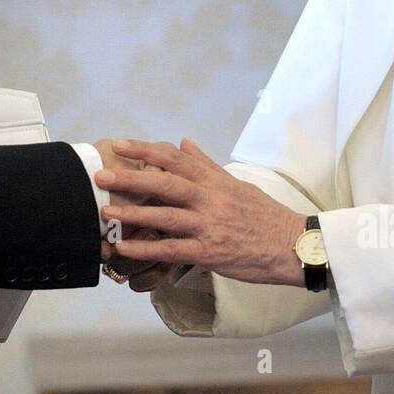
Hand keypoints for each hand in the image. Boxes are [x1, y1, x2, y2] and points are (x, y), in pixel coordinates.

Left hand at [95, 138, 306, 286]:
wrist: (293, 245)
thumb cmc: (263, 215)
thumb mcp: (235, 184)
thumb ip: (205, 164)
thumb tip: (183, 142)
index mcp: (213, 181)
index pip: (175, 158)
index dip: (145, 150)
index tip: (119, 145)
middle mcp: (209, 199)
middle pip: (165, 183)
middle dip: (130, 178)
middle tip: (101, 176)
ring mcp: (209, 226)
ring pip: (166, 216)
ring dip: (133, 213)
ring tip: (106, 212)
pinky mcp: (210, 252)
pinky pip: (173, 250)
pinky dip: (147, 249)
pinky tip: (125, 247)